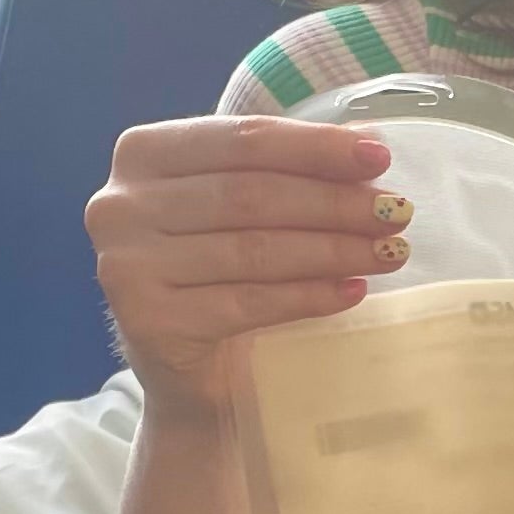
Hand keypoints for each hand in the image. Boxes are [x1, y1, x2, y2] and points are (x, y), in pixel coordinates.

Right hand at [84, 115, 408, 412]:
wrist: (193, 374)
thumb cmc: (222, 273)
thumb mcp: (246, 205)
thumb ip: (289, 168)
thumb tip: (369, 142)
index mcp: (141, 154)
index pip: (242, 139)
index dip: (315, 147)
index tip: (380, 158)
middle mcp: (118, 205)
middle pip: (249, 194)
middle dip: (333, 202)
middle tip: (395, 213)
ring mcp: (125, 266)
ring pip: (252, 248)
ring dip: (332, 249)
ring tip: (387, 252)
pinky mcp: (147, 322)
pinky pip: (246, 302)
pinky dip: (308, 296)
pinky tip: (352, 291)